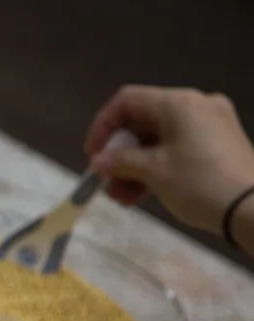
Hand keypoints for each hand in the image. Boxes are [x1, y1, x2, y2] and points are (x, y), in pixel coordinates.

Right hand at [85, 85, 253, 233]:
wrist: (253, 209)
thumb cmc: (199, 183)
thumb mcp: (154, 172)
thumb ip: (121, 161)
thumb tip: (98, 162)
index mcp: (179, 103)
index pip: (128, 101)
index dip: (103, 126)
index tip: (92, 156)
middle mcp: (196, 106)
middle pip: (143, 121)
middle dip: (119, 153)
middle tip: (104, 182)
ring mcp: (210, 124)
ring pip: (159, 139)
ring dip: (134, 166)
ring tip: (120, 197)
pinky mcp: (218, 144)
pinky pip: (177, 148)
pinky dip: (156, 167)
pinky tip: (140, 195)